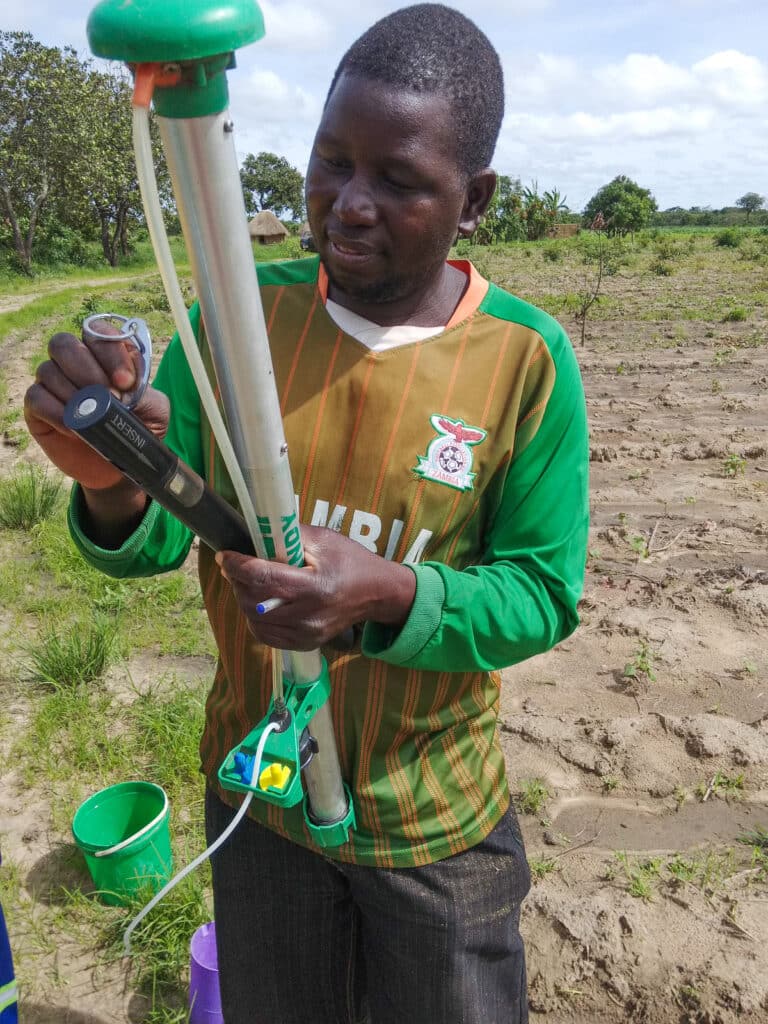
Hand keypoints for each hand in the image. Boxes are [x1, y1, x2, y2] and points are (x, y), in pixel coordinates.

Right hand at [24, 327, 169, 489]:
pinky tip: (75, 429)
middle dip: (86, 369)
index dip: (110, 353)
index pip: (98, 333)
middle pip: (63, 344)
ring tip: (92, 418)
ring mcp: (52, 383)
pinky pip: (36, 397)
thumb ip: (146, 394)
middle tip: (107, 397)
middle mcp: (74, 362)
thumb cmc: (138, 430)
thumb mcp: (156, 411)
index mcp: (104, 355)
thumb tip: (122, 390)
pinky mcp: (37, 408)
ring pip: (48, 370)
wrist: (120, 465)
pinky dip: (56, 412)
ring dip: (73, 394)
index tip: (126, 382)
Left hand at [216, 524, 415, 650]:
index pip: (263, 578)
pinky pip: (266, 635)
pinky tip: (260, 603)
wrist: (376, 593)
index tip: (225, 556)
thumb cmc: (350, 561)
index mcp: (314, 586)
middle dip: (237, 582)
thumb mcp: (323, 540)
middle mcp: (309, 615)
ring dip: (244, 599)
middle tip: (235, 567)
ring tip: (248, 583)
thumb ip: (288, 537)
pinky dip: (255, 618)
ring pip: (255, 620)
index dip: (237, 566)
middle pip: (253, 602)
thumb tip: (254, 535)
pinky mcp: (305, 644)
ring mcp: (306, 634)